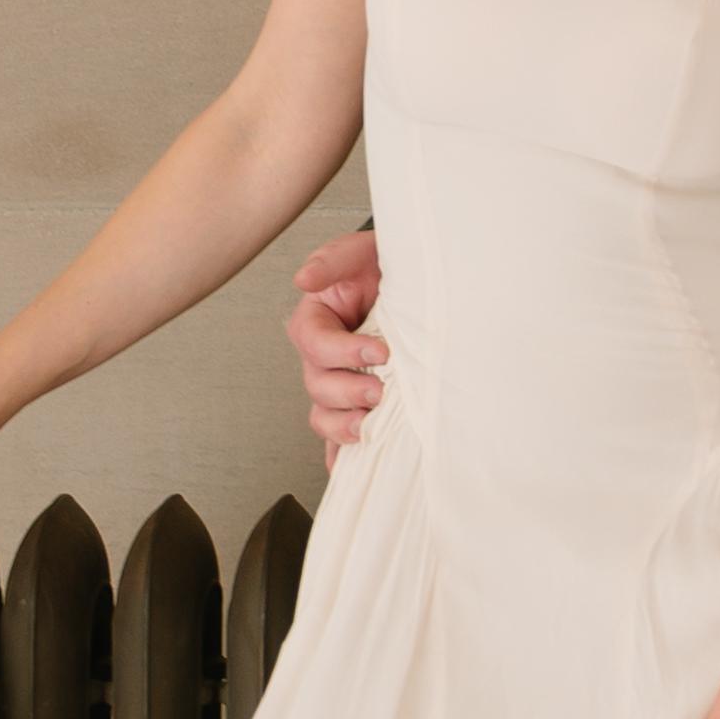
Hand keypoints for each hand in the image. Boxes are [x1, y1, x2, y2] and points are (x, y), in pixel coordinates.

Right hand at [287, 229, 387, 454]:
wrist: (416, 284)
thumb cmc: (381, 267)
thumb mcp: (359, 252)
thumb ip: (331, 261)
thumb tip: (304, 279)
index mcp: (315, 319)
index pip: (314, 343)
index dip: (342, 351)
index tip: (379, 351)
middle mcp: (321, 356)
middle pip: (317, 385)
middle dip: (348, 392)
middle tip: (379, 391)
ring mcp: (337, 383)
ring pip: (323, 416)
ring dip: (345, 426)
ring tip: (371, 427)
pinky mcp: (355, 403)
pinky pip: (339, 437)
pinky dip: (342, 455)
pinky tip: (354, 466)